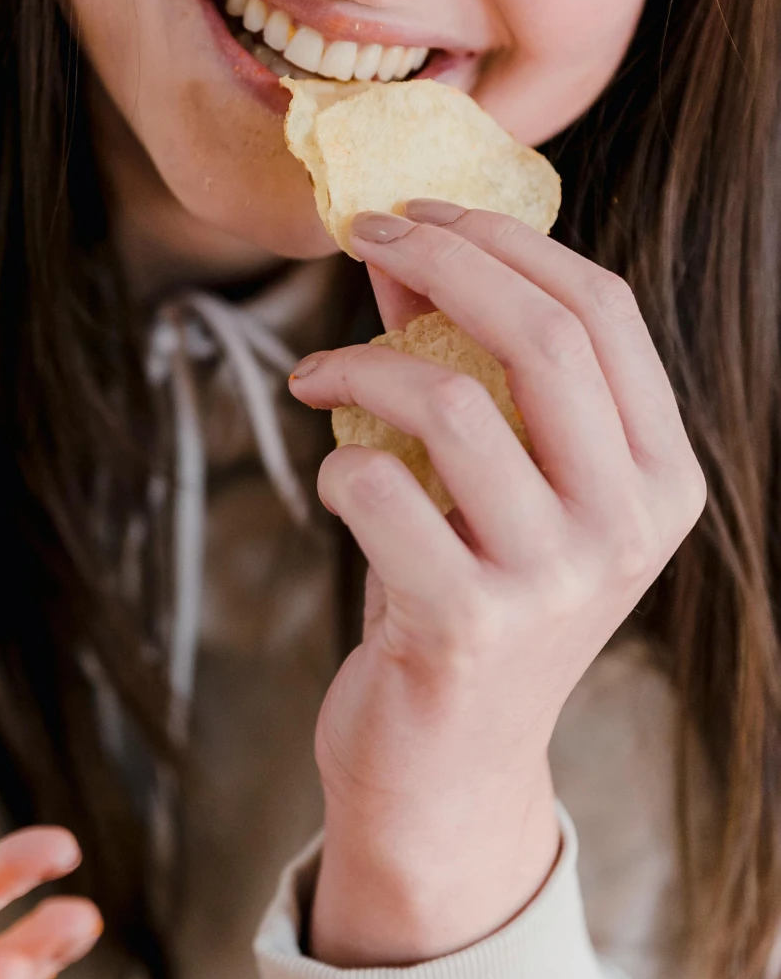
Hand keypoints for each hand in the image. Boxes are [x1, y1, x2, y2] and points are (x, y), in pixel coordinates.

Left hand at [286, 200, 704, 967]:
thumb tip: (402, 243)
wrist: (446, 766)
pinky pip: (379, 488)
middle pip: (543, 335)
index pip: (601, 308)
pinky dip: (338, 459)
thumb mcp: (491, 477)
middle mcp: (628, 525)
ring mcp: (555, 580)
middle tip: (361, 238)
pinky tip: (333, 472)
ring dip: (361, 362)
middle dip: (439, 260)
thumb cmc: (464, 596)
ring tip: (317, 374)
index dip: (502, 239)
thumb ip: (463, 361)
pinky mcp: (468, 624)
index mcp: (660, 475)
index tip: (416, 212)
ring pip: (454, 403)